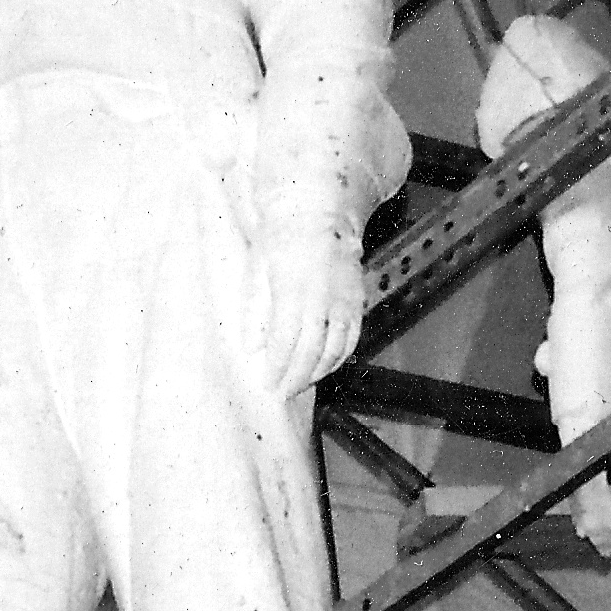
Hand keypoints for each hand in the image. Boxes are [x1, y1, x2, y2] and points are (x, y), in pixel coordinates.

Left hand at [249, 217, 367, 394]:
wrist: (317, 215)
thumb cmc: (279, 242)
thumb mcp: (256, 271)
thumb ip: (255, 311)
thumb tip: (252, 349)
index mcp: (293, 291)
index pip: (286, 341)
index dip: (277, 367)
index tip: (266, 385)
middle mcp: (323, 298)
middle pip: (311, 351)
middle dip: (296, 377)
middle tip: (282, 394)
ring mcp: (344, 300)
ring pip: (335, 348)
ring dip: (317, 372)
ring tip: (299, 384)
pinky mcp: (357, 300)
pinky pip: (352, 337)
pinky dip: (340, 357)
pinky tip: (326, 368)